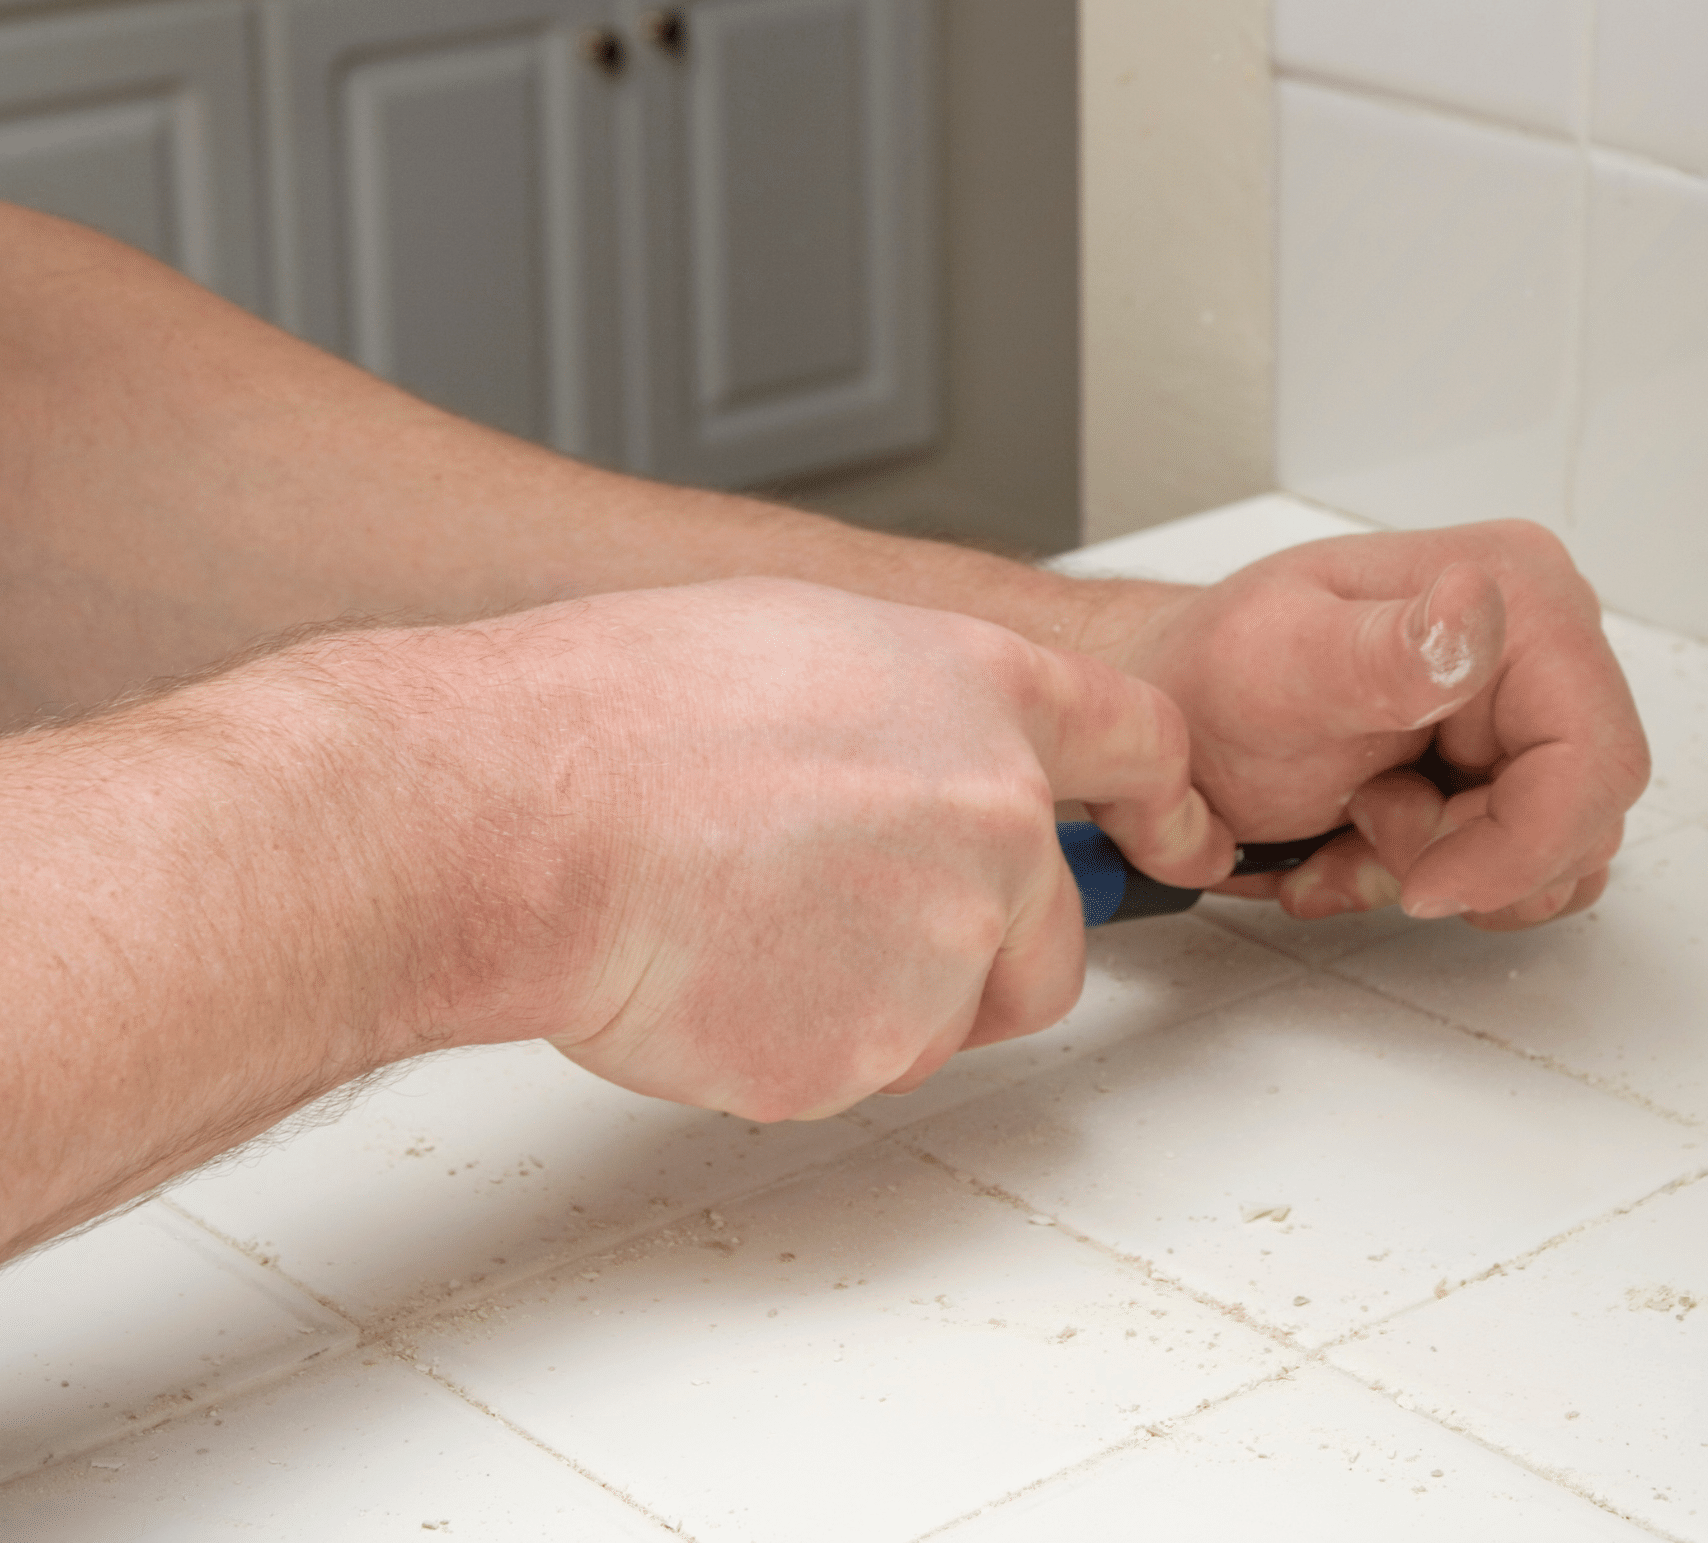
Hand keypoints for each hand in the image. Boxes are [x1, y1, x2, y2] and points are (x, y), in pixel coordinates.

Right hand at [485, 580, 1230, 1117]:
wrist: (529, 815)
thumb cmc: (622, 714)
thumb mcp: (803, 639)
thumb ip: (915, 704)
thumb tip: (930, 748)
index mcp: (985, 699)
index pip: (1143, 748)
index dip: (1166, 804)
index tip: (1178, 838)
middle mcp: (997, 823)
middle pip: (1052, 938)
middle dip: (980, 950)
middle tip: (852, 920)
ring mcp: (943, 949)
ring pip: (947, 1015)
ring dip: (874, 997)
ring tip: (744, 918)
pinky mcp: (868, 1053)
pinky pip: (853, 1067)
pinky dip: (792, 1042)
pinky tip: (713, 969)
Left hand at [1090, 522, 1647, 930]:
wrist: (1170, 712)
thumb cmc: (1207, 681)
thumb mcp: (1278, 661)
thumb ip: (1383, 651)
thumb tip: (1475, 609)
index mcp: (1519, 594)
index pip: (1595, 761)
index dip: (1522, 847)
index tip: (1425, 883)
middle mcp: (1540, 643)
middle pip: (1579, 817)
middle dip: (1466, 856)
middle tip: (1363, 820)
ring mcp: (1525, 706)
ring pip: (1551, 854)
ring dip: (1439, 870)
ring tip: (1352, 819)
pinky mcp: (1500, 761)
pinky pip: (1509, 864)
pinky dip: (1428, 877)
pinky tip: (1353, 843)